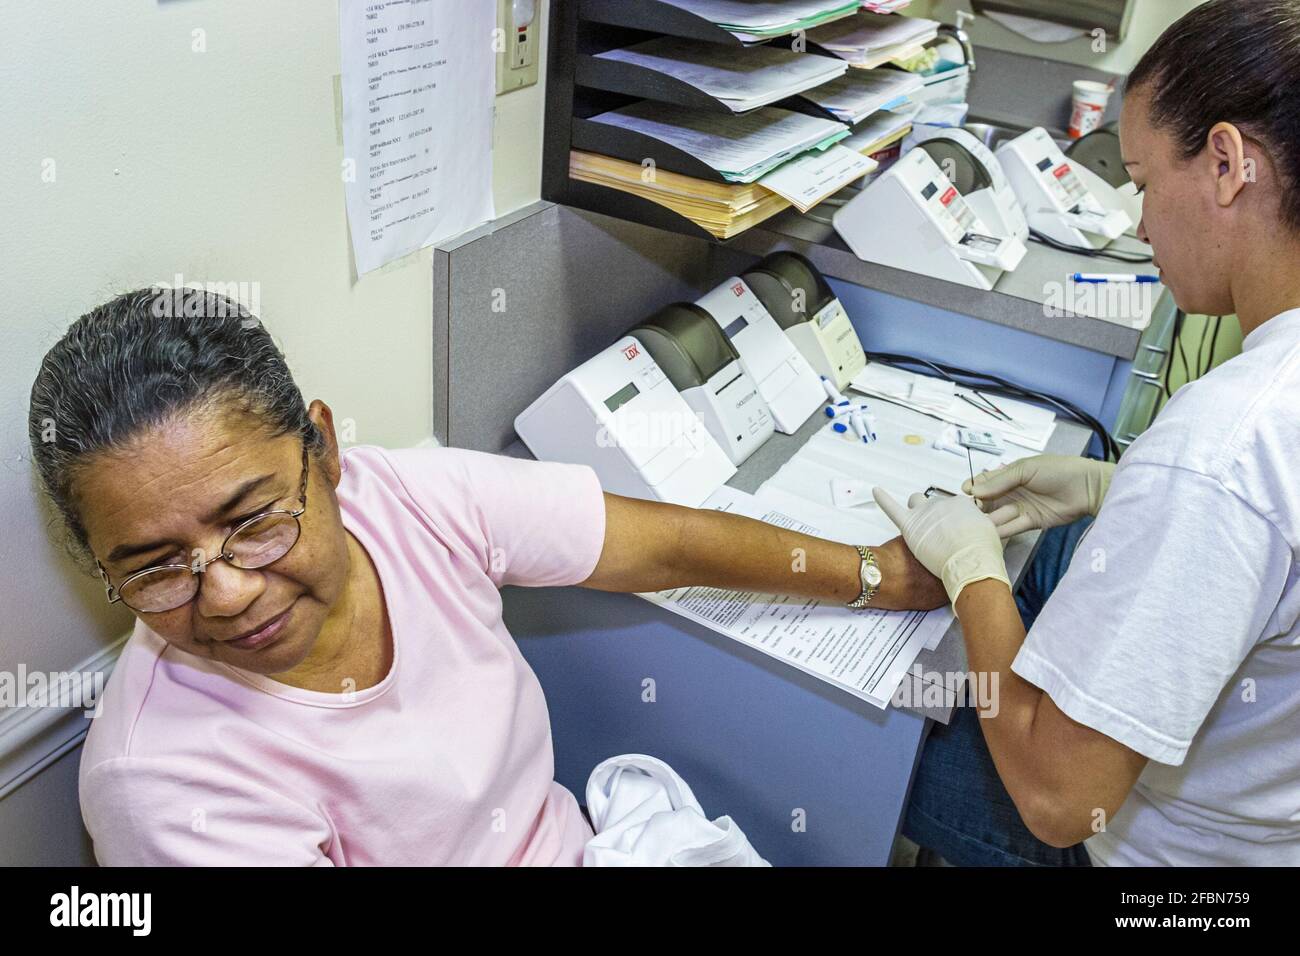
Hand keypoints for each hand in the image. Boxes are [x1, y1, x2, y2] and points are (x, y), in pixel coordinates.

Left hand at [872, 488, 1009, 605]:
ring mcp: (925, 513)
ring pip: (916, 502)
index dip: (954, 520)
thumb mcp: (991, 534)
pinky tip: (876, 491)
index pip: (954, 507)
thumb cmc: (982, 552)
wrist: (970, 560)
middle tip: (941, 534)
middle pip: (935, 504)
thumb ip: (983, 528)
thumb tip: (982, 533)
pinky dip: (884, 499)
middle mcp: (942, 504)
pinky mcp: (910, 525)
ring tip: (919, 524)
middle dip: (936, 515)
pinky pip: (892, 508)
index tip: (957, 530)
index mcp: (961, 504)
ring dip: (916, 509)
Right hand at [962, 454, 1114, 539]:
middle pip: (988, 501)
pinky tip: (988, 533)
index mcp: (1010, 474)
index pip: (986, 481)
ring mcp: (1021, 508)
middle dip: (977, 506)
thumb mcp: (1025, 469)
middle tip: (965, 513)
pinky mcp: (1030, 523)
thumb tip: (974, 491)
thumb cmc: (1058, 470)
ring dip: (986, 520)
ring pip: (998, 515)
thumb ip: (999, 481)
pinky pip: (1011, 527)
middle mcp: (1013, 491)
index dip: (974, 486)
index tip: (964, 492)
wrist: (1086, 487)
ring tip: (972, 526)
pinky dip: (1000, 530)